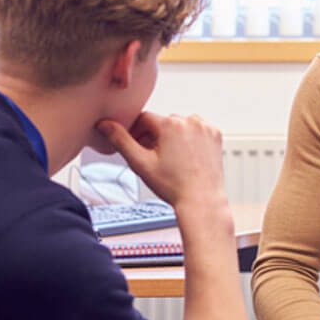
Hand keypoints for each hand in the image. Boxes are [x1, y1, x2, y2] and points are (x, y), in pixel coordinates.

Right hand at [97, 112, 226, 210]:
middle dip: (154, 136)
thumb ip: (120, 141)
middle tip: (151, 157)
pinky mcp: (215, 135)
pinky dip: (190, 139)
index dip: (136, 132)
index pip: (144, 119)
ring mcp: (205, 127)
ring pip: (180, 126)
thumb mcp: (141, 163)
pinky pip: (196, 131)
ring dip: (172, 137)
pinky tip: (185, 157)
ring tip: (170, 159)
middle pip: (162, 123)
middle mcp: (190, 121)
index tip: (136, 146)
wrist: (202, 201)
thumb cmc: (173, 186)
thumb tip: (104, 124)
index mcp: (170, 124)